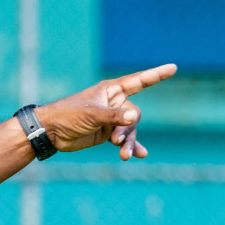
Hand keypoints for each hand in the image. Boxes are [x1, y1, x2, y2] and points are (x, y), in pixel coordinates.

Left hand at [36, 63, 176, 160]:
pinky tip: (139, 155)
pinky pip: (124, 139)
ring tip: (124, 156)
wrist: (51, 132)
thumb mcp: (92, 114)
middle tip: (115, 140)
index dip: (155, 75)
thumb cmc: (68, 115)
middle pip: (134, 115)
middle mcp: (114, 103)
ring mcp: (111, 119)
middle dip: (127, 129)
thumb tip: (134, 118)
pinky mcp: (106, 133)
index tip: (173, 68)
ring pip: (130, 130)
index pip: (138, 81)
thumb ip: (113, 116)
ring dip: (128, 142)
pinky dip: (130, 147)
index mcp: (111, 90)